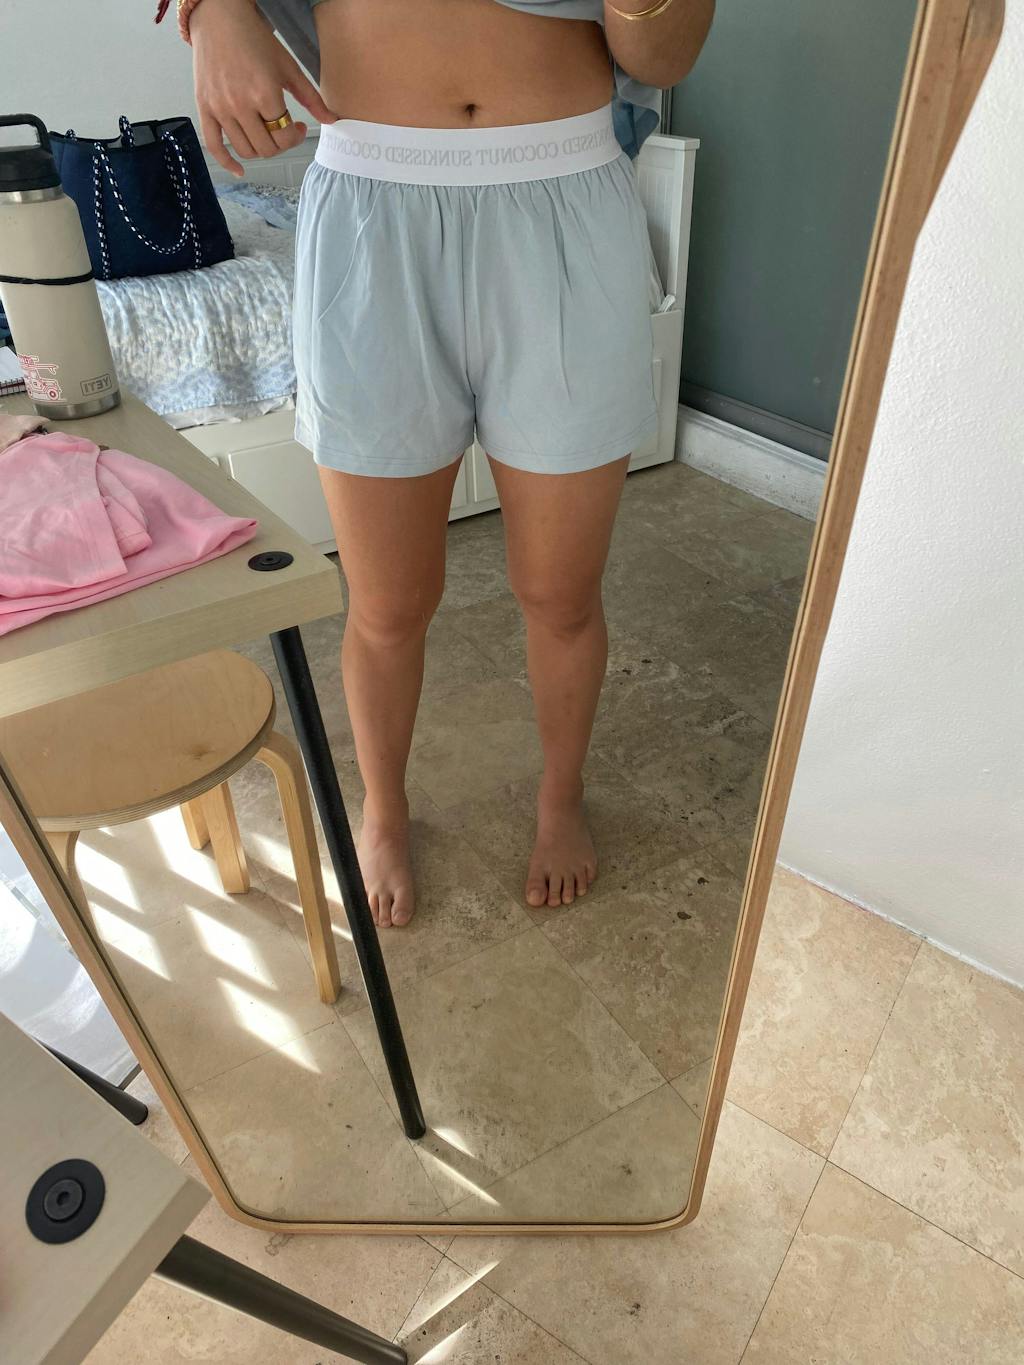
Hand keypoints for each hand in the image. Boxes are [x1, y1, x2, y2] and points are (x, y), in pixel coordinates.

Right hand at [191, 0, 336, 175]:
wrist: (219, 18)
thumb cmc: (254, 39)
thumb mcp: (288, 67)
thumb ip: (311, 97)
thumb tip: (332, 120)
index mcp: (263, 93)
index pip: (284, 136)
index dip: (296, 137)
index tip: (298, 127)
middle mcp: (239, 104)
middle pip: (265, 148)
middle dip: (280, 144)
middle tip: (284, 131)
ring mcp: (220, 108)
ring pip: (245, 150)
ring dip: (260, 149)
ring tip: (265, 134)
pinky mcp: (204, 107)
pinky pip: (214, 145)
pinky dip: (227, 162)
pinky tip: (239, 169)